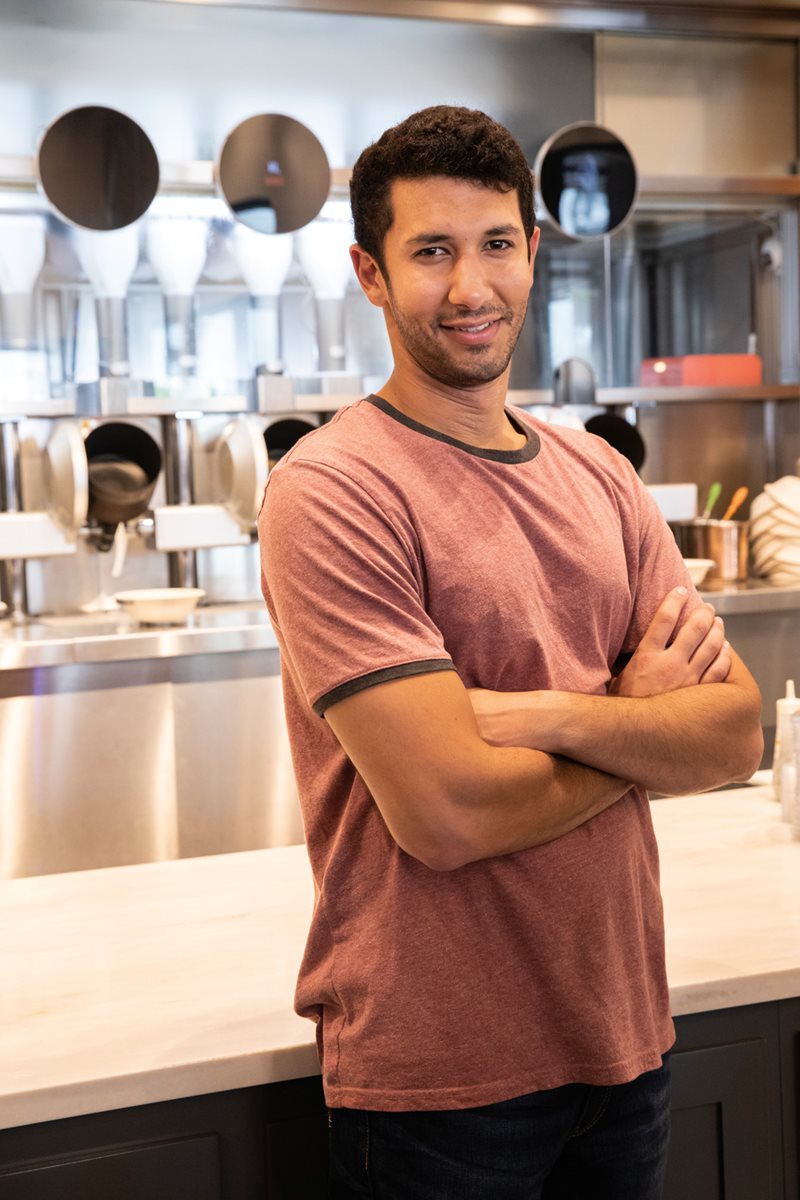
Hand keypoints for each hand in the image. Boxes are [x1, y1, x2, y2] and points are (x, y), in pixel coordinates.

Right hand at [610, 586, 730, 697]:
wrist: (631, 737)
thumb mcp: (617, 677)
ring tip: (718, 622)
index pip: (664, 618)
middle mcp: (670, 664)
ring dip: (717, 630)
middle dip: (703, 613)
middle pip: (694, 629)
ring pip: (711, 647)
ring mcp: (687, 680)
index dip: (674, 600)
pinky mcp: (699, 695)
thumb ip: (628, 659)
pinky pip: (719, 670)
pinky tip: (725, 648)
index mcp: (646, 656)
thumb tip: (624, 642)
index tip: (680, 591)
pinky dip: (724, 656)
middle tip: (707, 606)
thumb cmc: (621, 707)